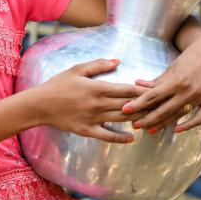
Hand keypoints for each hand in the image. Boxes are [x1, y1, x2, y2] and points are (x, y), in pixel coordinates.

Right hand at [33, 59, 148, 142]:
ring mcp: (94, 119)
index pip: (126, 89)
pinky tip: (131, 137)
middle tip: (160, 105)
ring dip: (138, 119)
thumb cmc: (58, 84)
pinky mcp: (87, 130)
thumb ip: (99, 65)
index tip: (155, 90)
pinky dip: (120, 138)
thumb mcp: (77, 69)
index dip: (143, 90)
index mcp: (97, 87)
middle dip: (146, 105)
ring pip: (121, 120)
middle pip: (128, 105)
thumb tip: (118, 61)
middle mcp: (98, 104)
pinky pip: (107, 136)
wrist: (40, 104)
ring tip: (151, 119)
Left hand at [122, 36, 200, 133]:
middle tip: (135, 125)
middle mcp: (190, 90)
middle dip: (148, 119)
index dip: (138, 103)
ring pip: (179, 115)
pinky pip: (199, 118)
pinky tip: (177, 129)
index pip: (154, 96)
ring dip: (164, 124)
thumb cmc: (188, 59)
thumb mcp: (171, 68)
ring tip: (150, 130)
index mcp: (177, 80)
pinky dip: (189, 125)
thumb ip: (156, 80)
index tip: (125, 109)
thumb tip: (136, 84)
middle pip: (165, 109)